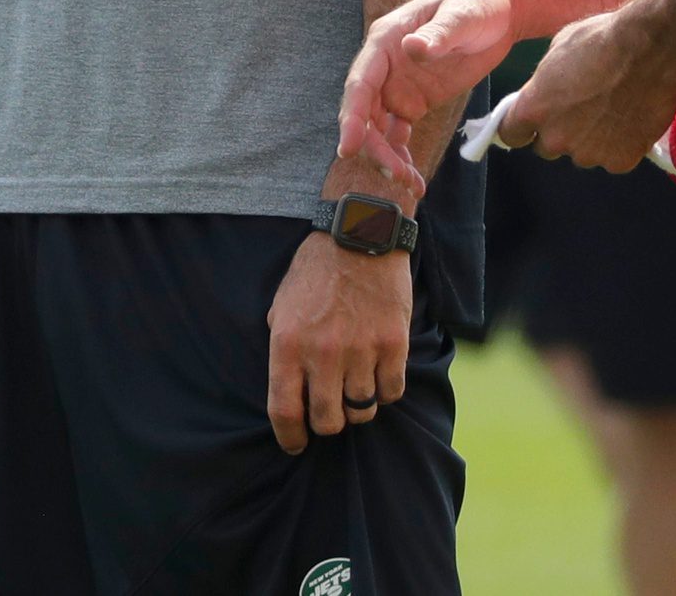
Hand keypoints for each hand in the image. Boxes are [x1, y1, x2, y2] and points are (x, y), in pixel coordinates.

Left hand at [266, 234, 411, 455]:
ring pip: (361, 410)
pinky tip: (379, 375)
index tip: (296, 443)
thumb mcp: (283, 306)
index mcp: (288, 344)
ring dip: (357, 406)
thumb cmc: (317, 269)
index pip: (284, 411)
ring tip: (356, 388)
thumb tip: (290, 391)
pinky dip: (385, 390)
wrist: (361, 232)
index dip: (290, 437)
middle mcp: (323, 352)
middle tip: (331, 411)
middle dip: (328, 423)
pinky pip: (391, 391)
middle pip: (327, 421)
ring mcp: (361, 349)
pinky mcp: (393, 342)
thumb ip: (284, 349)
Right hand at [338, 0, 517, 184]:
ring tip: (410, 183)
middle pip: (365, 114)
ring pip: (378, 130)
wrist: (500, 11)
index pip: (360, 82)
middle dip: (374, 147)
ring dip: (387, 158)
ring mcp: (397, 87)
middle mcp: (385, 67)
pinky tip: (414, 180)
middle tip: (397, 175)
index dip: (352, 117)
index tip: (348, 148)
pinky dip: (401, 158)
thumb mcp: (462, 15)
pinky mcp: (414, 101)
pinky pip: (397, 135)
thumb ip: (438, 34)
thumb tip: (412, 48)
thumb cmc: (477, 3)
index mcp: (386, 41)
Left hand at [502, 0, 675, 172]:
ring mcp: (589, 153)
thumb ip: (545, 81)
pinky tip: (631, 117)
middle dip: (559, 131)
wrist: (652, 48)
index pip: (510, 134)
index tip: (531, 122)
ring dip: (590, 138)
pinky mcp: (620, 161)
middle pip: (547, 147)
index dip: (521, 127)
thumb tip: (546, 91)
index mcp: (534, 109)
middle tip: (582, 108)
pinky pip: (613, 157)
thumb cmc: (603, 39)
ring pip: (582, 153)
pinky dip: (620, 143)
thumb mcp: (559, 49)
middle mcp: (556, 138)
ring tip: (612, 108)